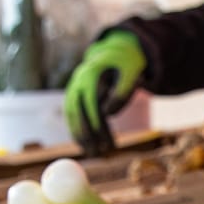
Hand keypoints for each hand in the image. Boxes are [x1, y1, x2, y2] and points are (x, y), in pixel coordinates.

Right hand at [63, 31, 145, 155]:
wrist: (116, 50)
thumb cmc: (127, 63)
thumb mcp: (131, 73)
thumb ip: (122, 91)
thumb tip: (108, 113)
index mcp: (92, 73)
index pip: (92, 103)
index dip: (98, 124)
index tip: (107, 143)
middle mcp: (78, 79)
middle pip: (79, 110)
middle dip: (88, 133)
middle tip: (98, 153)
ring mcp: (74, 86)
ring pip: (72, 113)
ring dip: (79, 134)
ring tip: (91, 153)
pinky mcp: (74, 92)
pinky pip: (71, 113)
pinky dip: (75, 128)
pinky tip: (83, 144)